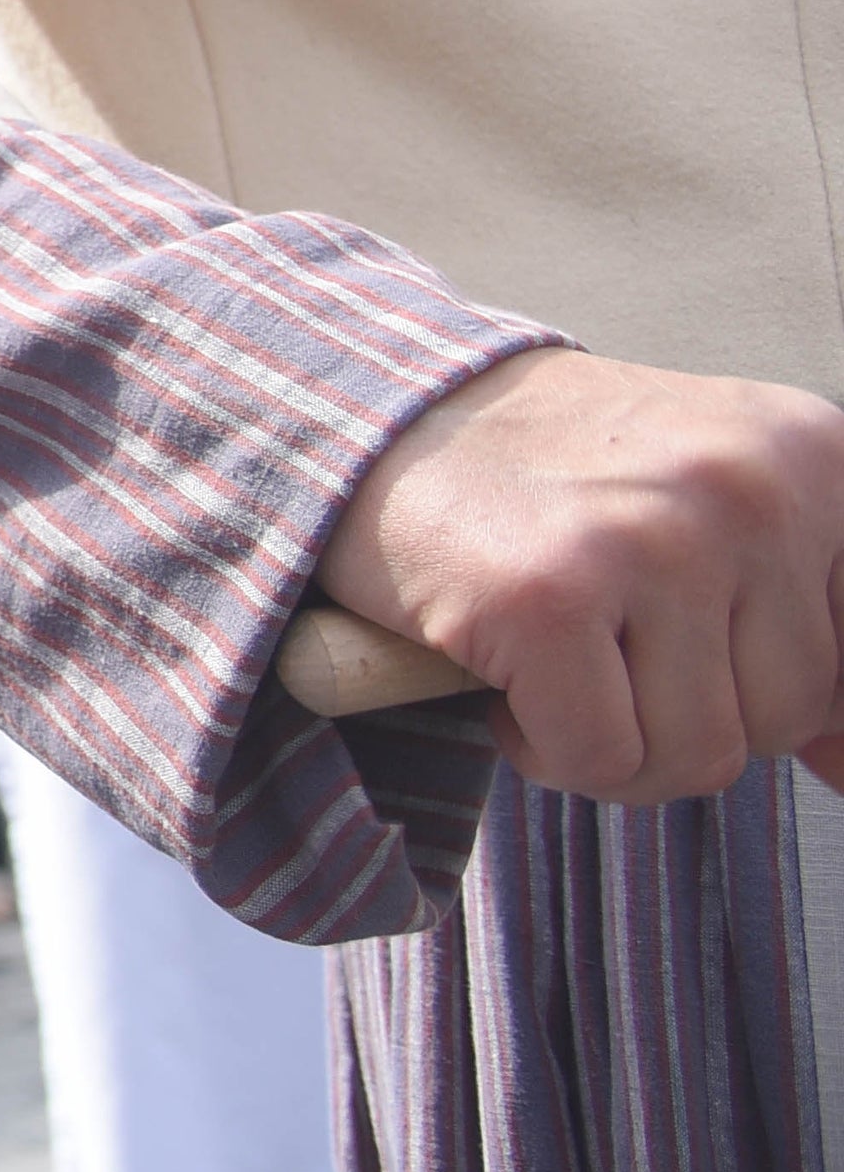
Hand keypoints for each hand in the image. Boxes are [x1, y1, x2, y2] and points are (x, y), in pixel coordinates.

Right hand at [316, 347, 843, 806]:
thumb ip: (797, 621)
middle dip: (690, 718)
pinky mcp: (547, 599)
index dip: (787, 695)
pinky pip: (597, 759)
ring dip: (617, 746)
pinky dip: (543, 750)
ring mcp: (650, 541)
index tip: (706, 673)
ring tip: (559, 670)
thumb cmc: (544, 475)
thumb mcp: (706, 507)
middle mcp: (750, 488)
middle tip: (607, 658)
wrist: (371, 412)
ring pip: (700, 756)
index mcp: (812, 457)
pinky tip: (506, 681)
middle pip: (787, 715)